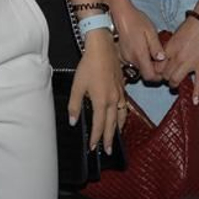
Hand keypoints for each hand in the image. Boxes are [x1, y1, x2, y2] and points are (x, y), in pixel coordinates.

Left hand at [70, 31, 123, 153]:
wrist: (102, 48)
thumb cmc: (89, 65)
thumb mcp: (77, 86)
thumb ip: (74, 105)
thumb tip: (73, 120)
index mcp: (102, 101)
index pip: (98, 125)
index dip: (95, 138)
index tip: (93, 147)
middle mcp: (113, 99)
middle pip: (112, 124)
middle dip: (109, 138)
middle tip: (109, 150)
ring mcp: (120, 93)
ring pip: (121, 116)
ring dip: (118, 128)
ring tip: (116, 136)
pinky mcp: (122, 87)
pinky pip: (124, 106)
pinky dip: (123, 115)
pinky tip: (120, 115)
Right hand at [111, 0, 162, 82]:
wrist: (121, 15)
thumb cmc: (136, 21)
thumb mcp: (151, 32)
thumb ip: (156, 47)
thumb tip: (162, 59)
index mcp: (139, 55)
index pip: (149, 76)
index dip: (158, 77)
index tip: (164, 71)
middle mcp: (130, 59)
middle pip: (144, 73)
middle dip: (154, 70)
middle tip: (161, 61)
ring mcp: (125, 58)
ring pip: (139, 68)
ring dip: (147, 65)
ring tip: (153, 54)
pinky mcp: (122, 55)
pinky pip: (133, 62)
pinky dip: (140, 60)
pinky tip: (144, 50)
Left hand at [156, 14, 198, 102]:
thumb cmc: (192, 25)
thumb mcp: (175, 35)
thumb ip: (168, 48)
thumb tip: (163, 58)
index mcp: (168, 49)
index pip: (156, 67)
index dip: (156, 71)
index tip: (158, 72)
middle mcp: (176, 58)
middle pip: (164, 76)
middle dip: (164, 77)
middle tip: (167, 76)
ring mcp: (189, 63)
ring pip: (175, 81)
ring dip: (174, 84)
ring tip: (176, 83)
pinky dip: (197, 93)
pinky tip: (195, 101)